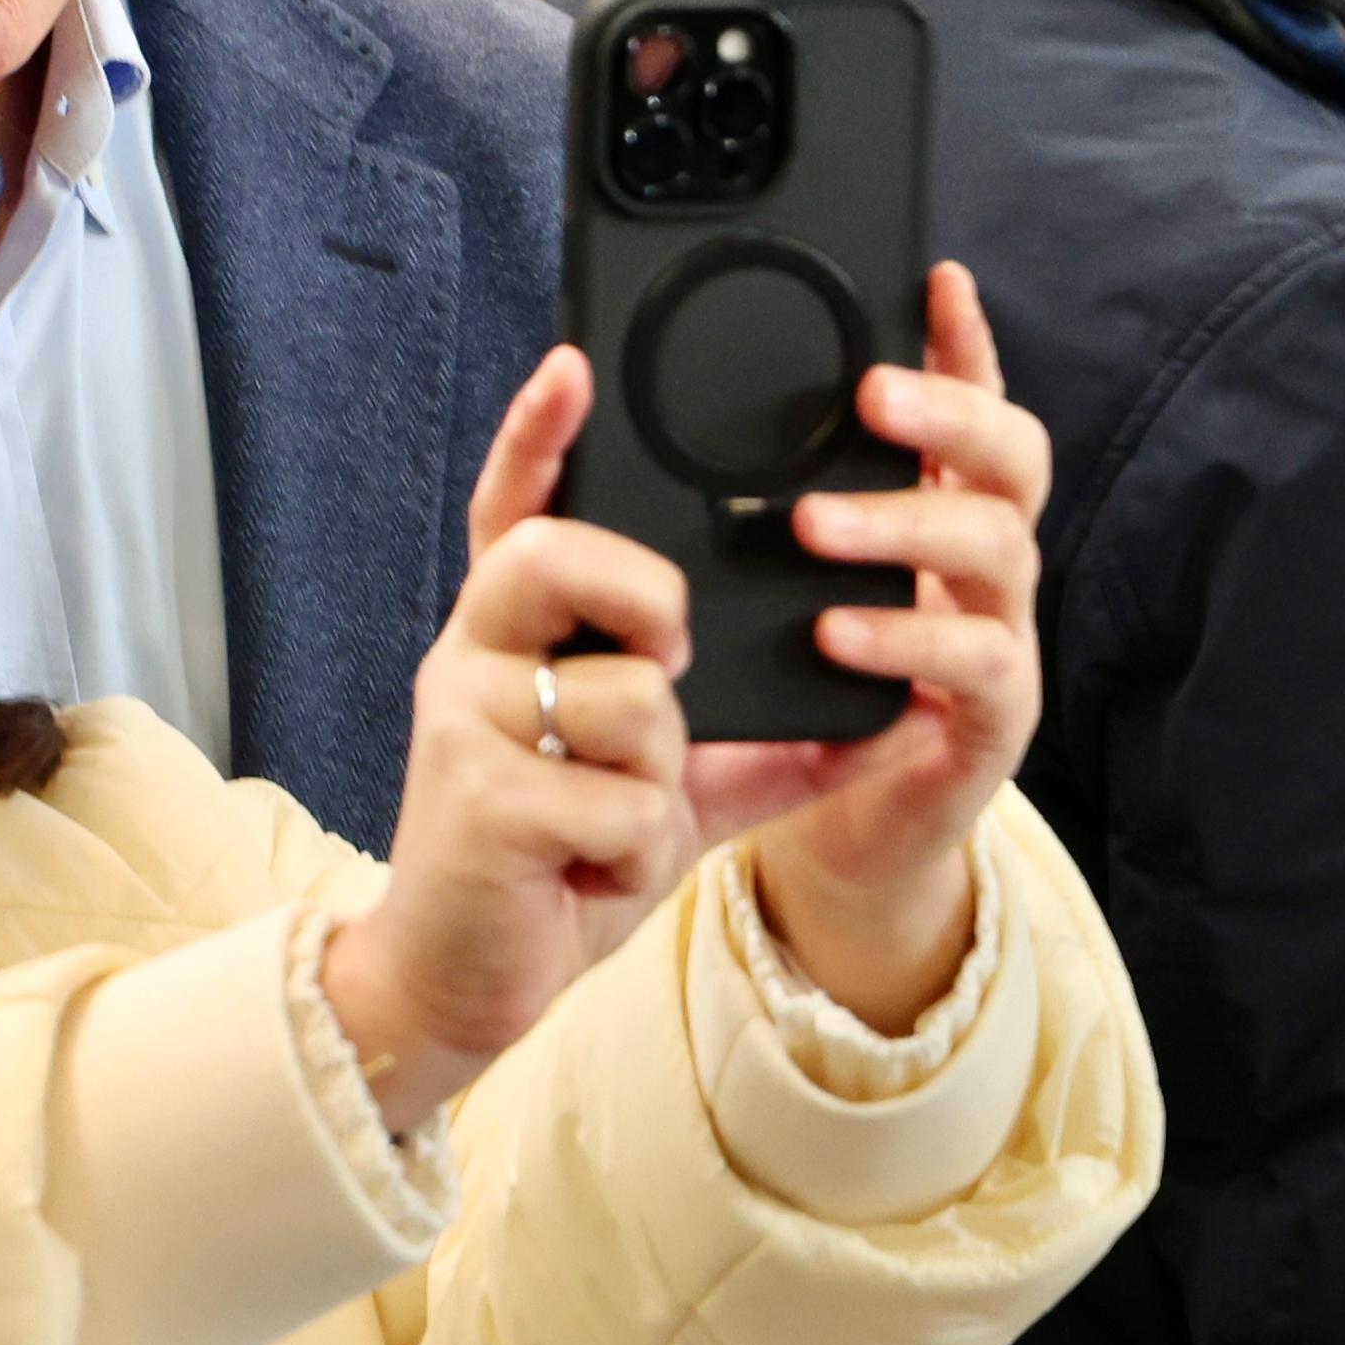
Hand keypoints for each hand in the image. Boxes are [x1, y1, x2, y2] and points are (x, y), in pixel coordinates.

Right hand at [324, 348, 702, 1132]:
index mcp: (515, 632)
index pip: (518, 507)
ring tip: (607, 827)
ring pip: (632, 700)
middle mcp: (475, 654)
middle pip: (562, 555)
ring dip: (655, 783)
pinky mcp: (479, 801)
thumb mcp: (667, 789)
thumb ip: (757, 742)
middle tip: (666, 661)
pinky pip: (623, 801)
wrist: (462, 981)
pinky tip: (587, 874)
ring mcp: (468, 722)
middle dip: (645, 601)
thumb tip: (882, 720)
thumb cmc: (557, 865)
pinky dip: (634, 853)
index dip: (538, 433)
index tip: (574, 363)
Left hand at [728, 265, 1047, 1031]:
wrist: (828, 837)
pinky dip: (909, 639)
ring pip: (1003, 546)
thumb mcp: (734, 576)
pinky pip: (979, 663)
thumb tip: (603, 386)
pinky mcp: (991, 720)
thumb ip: (701, 493)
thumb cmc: (780, 686)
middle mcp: (976, 556)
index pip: (962, 400)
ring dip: (909, 521)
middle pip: (1013, 451)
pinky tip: (840, 631)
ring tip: (814, 524)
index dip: (960, 339)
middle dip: (952, 409)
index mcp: (922, 503)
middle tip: (872, 391)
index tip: (932, 276)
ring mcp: (997, 633)